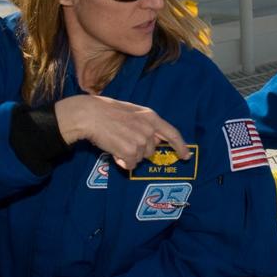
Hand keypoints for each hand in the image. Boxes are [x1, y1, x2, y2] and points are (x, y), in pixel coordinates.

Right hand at [55, 95, 189, 170]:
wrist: (90, 115)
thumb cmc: (107, 112)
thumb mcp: (132, 112)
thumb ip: (145, 125)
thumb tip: (153, 141)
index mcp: (151, 117)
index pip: (172, 133)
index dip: (180, 146)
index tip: (186, 156)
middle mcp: (149, 129)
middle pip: (151, 150)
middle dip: (140, 150)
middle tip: (124, 140)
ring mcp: (140, 141)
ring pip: (140, 158)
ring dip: (130, 155)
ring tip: (116, 142)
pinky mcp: (130, 151)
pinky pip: (131, 164)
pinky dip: (123, 161)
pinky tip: (114, 151)